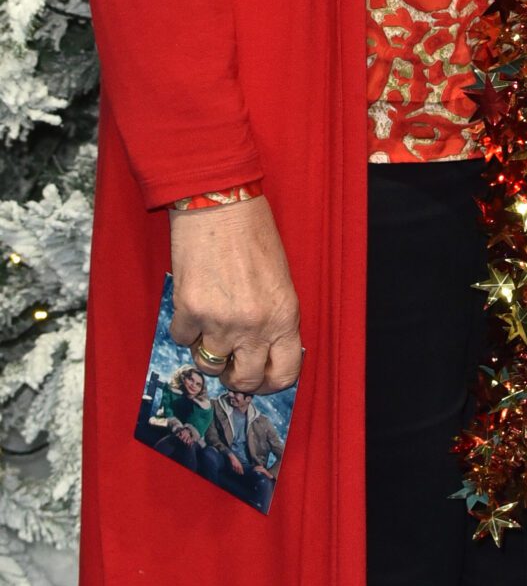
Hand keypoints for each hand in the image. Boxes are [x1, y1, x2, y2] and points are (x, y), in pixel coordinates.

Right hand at [169, 196, 301, 396]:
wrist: (220, 203)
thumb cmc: (253, 233)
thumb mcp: (279, 278)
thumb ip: (273, 316)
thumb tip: (261, 348)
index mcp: (285, 315)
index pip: (284, 372)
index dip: (270, 382)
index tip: (261, 378)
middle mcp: (255, 325)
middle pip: (245, 380)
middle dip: (236, 377)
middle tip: (230, 365)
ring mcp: (221, 321)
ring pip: (209, 364)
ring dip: (207, 353)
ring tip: (209, 330)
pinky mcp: (190, 310)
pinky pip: (183, 339)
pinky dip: (185, 329)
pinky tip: (192, 308)